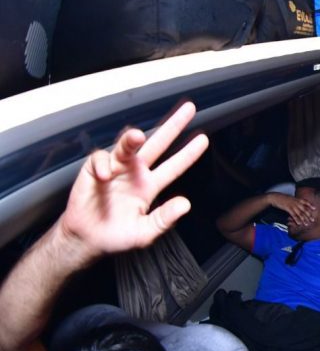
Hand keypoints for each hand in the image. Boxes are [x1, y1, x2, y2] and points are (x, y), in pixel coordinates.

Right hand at [57, 102, 208, 257]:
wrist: (86, 241)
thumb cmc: (116, 236)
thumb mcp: (145, 233)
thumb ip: (164, 219)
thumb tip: (185, 205)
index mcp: (150, 186)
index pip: (174, 166)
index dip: (188, 153)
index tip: (203, 139)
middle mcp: (136, 173)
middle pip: (158, 145)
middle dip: (173, 126)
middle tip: (189, 109)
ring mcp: (116, 169)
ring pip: (127, 146)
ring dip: (131, 139)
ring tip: (137, 137)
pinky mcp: (94, 171)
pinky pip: (100, 159)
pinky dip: (102, 165)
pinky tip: (104, 176)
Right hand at [268, 192, 315, 226]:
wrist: (275, 197)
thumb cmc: (282, 198)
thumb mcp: (290, 198)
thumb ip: (295, 201)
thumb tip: (299, 205)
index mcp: (297, 199)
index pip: (306, 202)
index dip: (310, 205)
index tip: (315, 208)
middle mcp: (296, 202)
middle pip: (304, 209)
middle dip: (309, 215)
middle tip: (312, 220)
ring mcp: (292, 205)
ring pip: (300, 213)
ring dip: (304, 219)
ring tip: (306, 224)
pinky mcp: (288, 208)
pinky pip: (294, 215)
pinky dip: (297, 219)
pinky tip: (299, 223)